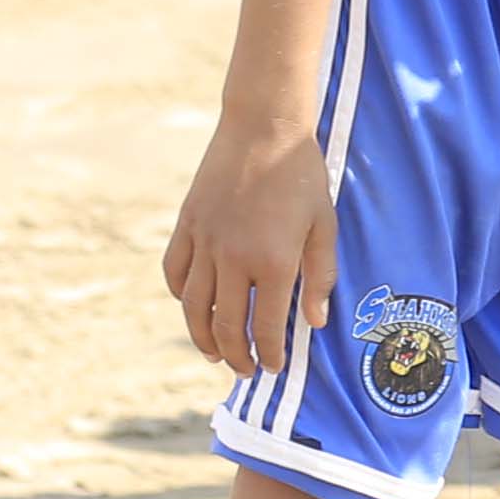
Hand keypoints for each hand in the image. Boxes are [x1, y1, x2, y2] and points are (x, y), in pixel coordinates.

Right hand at [163, 118, 337, 380]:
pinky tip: (192, 307)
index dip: (269, 354)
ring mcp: (205, 242)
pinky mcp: (187, 225)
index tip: (274, 367)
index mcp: (273, 262)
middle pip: (226, 325)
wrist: (264, 127)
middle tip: (245, 371)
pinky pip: (175, 272)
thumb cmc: (302, 175)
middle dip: (236, 356)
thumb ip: (319, 276)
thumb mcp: (324, 225)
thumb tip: (315, 323)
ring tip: (214, 354)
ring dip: (202, 337)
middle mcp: (234, 258)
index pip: (265, 327)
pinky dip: (180, 296)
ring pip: (193, 306)